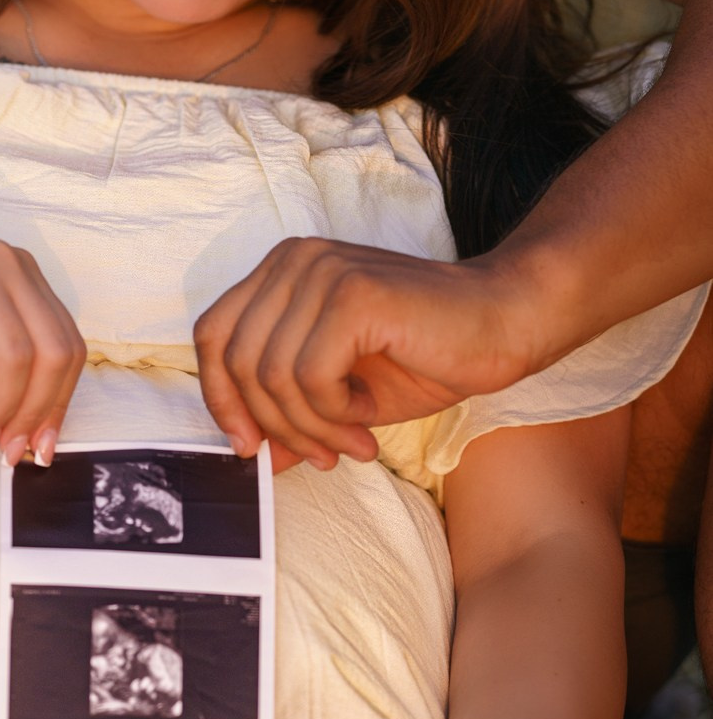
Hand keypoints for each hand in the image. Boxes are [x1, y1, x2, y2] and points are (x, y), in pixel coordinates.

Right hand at [0, 220, 86, 463]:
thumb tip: (25, 431)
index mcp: (22, 274)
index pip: (68, 344)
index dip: (61, 402)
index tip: (41, 446)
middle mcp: (7, 261)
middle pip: (53, 350)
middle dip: (36, 411)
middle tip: (9, 450)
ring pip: (16, 353)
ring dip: (1, 408)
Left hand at [194, 240, 538, 466]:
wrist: (506, 323)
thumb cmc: (428, 355)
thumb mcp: (344, 396)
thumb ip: (293, 416)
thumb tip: (252, 458)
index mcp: (282, 272)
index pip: (213, 335)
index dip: (220, 397)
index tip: (250, 448)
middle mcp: (294, 260)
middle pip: (235, 359)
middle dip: (274, 425)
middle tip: (320, 457)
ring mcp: (322, 271)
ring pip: (272, 375)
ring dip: (312, 427)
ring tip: (353, 442)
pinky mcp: (353, 294)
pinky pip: (310, 375)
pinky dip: (335, 412)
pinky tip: (369, 417)